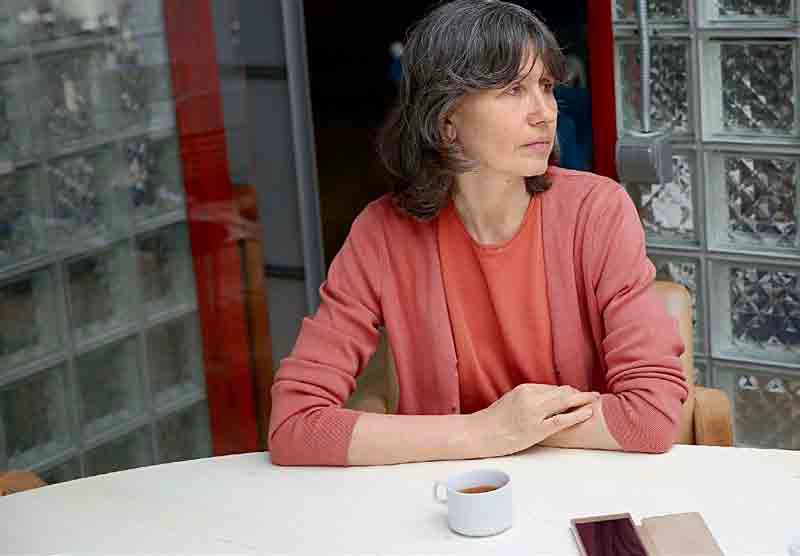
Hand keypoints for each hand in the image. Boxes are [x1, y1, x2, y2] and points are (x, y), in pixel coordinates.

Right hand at [469, 384, 598, 457]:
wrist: (478, 433)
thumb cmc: (493, 421)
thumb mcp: (510, 401)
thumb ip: (527, 399)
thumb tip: (544, 401)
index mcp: (525, 389)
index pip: (553, 388)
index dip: (568, 391)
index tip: (578, 394)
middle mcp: (531, 397)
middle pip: (562, 392)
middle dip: (580, 393)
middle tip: (594, 395)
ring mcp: (534, 413)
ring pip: (564, 402)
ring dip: (583, 400)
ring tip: (596, 400)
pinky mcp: (536, 429)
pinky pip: (561, 420)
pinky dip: (577, 414)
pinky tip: (588, 412)